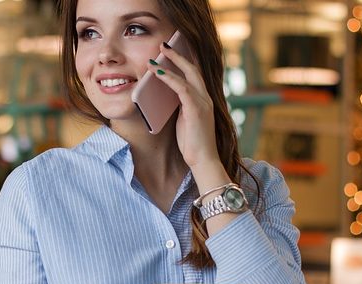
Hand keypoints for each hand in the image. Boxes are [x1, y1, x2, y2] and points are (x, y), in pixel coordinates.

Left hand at [146, 43, 218, 168]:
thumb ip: (179, 106)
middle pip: (193, 69)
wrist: (202, 160)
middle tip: (163, 45)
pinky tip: (158, 73)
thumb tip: (164, 95)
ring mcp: (203, 102)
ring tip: (156, 55)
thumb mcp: (183, 119)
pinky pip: (182, 88)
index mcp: (203, 100)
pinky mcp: (196, 109)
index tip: (171, 51)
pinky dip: (169, 79)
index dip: (183, 61)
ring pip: (188, 75)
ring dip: (171, 63)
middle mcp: (205, 98)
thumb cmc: (191, 143)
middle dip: (178, 55)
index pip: (194, 74)